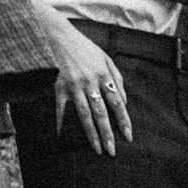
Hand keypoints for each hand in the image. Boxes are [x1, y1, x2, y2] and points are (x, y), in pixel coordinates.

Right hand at [46, 19, 132, 155]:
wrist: (59, 35)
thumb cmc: (84, 48)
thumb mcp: (105, 57)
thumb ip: (116, 78)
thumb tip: (124, 101)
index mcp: (104, 75)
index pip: (117, 102)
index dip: (123, 120)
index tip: (128, 136)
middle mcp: (90, 82)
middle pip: (102, 113)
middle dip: (108, 134)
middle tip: (113, 152)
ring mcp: (74, 86)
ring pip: (85, 115)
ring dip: (91, 134)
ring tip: (97, 149)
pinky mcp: (59, 87)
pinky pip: (61, 109)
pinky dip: (62, 123)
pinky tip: (63, 137)